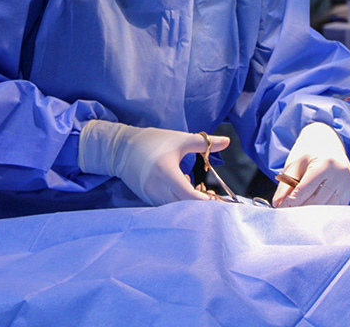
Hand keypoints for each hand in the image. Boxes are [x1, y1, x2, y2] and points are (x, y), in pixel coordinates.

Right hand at [78, 121, 228, 206]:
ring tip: (198, 193)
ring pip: (175, 209)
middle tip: (212, 199)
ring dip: (188, 205)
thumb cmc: (154, 141)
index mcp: (166, 171)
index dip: (205, 201)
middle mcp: (157, 187)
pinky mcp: (147, 199)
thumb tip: (227, 142)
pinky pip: (166, 207)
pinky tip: (183, 193)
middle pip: (183, 206)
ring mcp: (151, 196)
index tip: (216, 198)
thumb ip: (204, 143)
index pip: (189, 195)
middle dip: (199, 206)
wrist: (122, 147)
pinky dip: (177, 203)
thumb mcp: (180, 139)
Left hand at [272, 122, 349, 207]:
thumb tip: (278, 204)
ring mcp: (348, 184)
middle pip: (316, 202)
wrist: (327, 141)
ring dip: (311, 212)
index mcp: (325, 164)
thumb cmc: (309, 152)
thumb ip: (285, 186)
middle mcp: (340, 174)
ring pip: (326, 208)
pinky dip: (321, 210)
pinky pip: (334, 207)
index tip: (280, 208)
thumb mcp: (294, 165)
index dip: (291, 202)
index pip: (305, 190)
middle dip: (300, 209)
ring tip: (297, 211)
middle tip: (287, 212)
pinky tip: (311, 208)